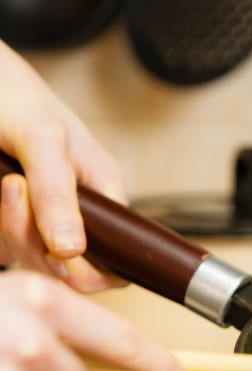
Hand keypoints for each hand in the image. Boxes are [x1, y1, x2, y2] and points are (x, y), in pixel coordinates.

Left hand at [0, 39, 125, 290]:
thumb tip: (72, 251)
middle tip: (10, 189)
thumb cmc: (12, 94)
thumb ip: (57, 194)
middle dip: (34, 242)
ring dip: (10, 231)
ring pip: (32, 259)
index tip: (54, 249)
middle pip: (68, 269)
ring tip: (3, 182)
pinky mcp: (13, 218)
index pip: (116, 264)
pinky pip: (7, 246)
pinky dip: (1, 227)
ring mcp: (44, 219)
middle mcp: (80, 214)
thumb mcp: (42, 139)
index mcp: (106, 196)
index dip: (88, 271)